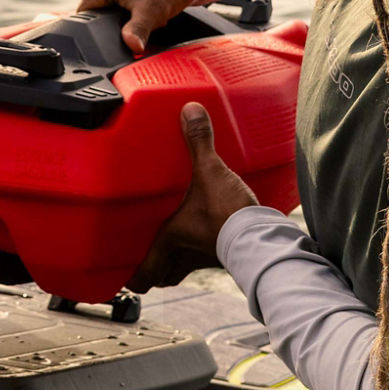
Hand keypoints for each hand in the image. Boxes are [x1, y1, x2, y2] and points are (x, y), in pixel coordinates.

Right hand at [79, 0, 196, 53]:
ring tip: (141, 15)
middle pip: (94, 19)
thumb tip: (131, 46)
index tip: (120, 34)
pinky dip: (127, 14)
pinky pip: (114, 8)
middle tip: (137, 22)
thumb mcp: (152, 11)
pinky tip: (141, 11)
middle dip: (114, 27)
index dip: (99, 34)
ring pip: (106, 16)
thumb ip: (138, 30)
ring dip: (122, 21)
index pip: (83, 20)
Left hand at [130, 103, 260, 291]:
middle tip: (146, 256)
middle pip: (163, 276)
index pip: (143, 276)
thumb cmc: (228, 213)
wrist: (265, 235)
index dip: (132, 279)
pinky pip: (208, 258)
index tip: (124, 275)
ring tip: (173, 246)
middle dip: (155, 270)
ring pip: (184, 270)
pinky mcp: (227, 253)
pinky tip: (206, 232)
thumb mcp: (209, 171)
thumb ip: (198, 141)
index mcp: (170, 239)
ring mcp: (206, 259)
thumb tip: (189, 110)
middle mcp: (184, 254)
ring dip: (178, 263)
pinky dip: (203, 251)